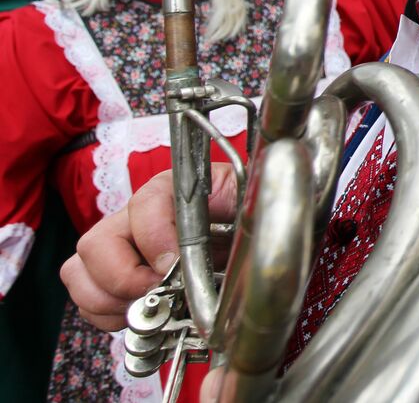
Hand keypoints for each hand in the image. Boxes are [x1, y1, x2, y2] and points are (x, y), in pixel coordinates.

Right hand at [60, 165, 239, 330]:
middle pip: (96, 243)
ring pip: (79, 272)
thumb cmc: (245, 221)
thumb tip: (220, 236)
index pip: (143, 204)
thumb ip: (237, 210)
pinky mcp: (114, 279)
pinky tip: (141, 315)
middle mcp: (134, 218)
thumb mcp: (247, 207)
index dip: (154, 238)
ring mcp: (119, 249)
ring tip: (148, 308)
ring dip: (109, 300)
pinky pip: (88, 300)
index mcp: (170, 192)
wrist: (246, 242)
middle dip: (123, 278)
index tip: (173, 266)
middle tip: (158, 294)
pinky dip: (108, 316)